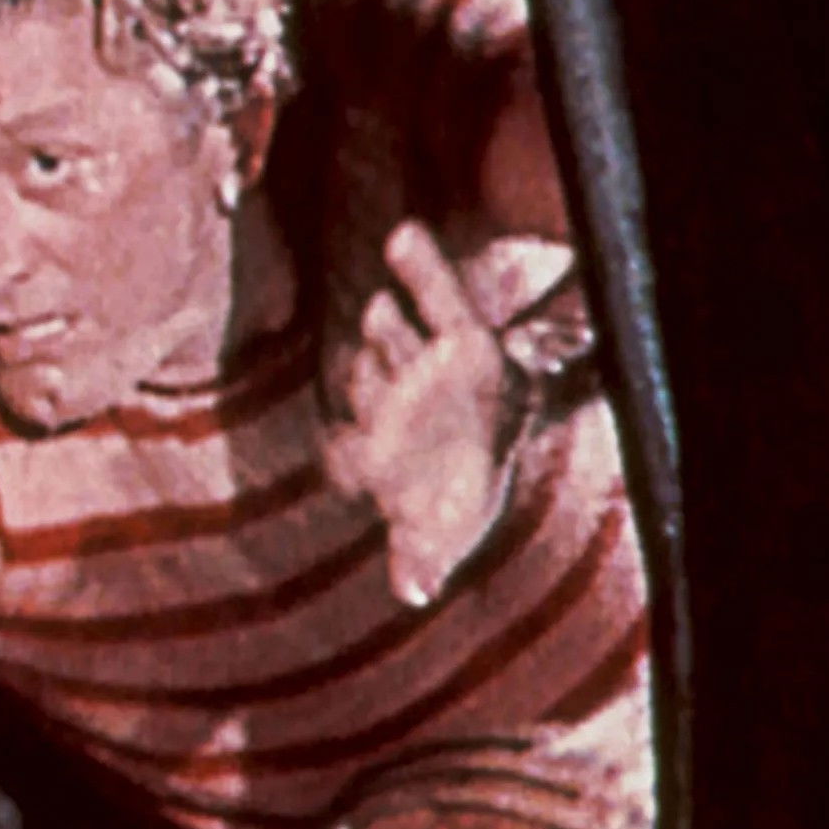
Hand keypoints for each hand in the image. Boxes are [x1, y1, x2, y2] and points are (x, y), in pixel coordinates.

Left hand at [320, 220, 524, 605]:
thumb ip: (421, 560)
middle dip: (373, 375)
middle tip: (371, 347)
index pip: (359, 456)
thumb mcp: (438, 534)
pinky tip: (402, 234)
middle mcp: (391, 408)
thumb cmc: (446, 498)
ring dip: (391, 323)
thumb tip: (411, 595)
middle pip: (376, 388)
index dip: (352, 454)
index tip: (349, 453)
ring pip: (396, 342)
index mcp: (379, 457)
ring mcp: (418, 372)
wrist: (479, 451)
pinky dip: (422, 266)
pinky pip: (437, 299)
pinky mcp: (458, 339)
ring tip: (391, 271)